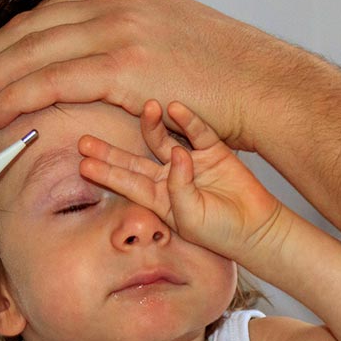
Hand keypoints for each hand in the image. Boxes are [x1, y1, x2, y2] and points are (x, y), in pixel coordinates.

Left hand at [0, 0, 294, 150]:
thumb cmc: (231, 81)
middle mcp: (118, 3)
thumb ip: (130, 47)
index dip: (8, 48)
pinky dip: (16, 97)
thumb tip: (100, 73)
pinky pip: (51, 80)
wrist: (269, 88)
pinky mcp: (124, 63)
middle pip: (30, 31)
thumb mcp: (172, 46)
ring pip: (32, 54)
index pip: (48, 18)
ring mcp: (120, 28)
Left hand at [78, 100, 282, 260]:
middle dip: (110, 150)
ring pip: (163, 138)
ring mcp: (190, 162)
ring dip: (152, 124)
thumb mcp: (191, 217)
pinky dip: (188, 120)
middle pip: (134, 159)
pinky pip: (197, 131)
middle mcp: (169, 177)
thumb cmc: (221, 232)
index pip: (126, 182)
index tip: (83, 163)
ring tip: (146, 108)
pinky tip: (174, 108)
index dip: (105, 173)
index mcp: (159, 199)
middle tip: (85, 139)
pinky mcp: (213, 151)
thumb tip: (178, 153)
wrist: (256, 229)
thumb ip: (179, 187)